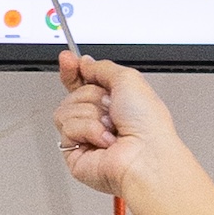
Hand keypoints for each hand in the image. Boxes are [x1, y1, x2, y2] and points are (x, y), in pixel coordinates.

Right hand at [54, 49, 179, 200]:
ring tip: (110, 127)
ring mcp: (87, 138)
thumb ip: (102, 67)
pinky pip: (67, 130)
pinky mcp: (75, 154)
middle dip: (90, 96)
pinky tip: (104, 141)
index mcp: (114, 103)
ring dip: (90, 114)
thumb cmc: (147, 125)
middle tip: (110, 108)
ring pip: (66, 110)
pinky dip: (87, 131)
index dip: (72, 71)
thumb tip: (84, 63)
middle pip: (72, 94)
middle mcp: (99, 120)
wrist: (146, 155)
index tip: (68, 59)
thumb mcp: (128, 79)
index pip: (82, 83)